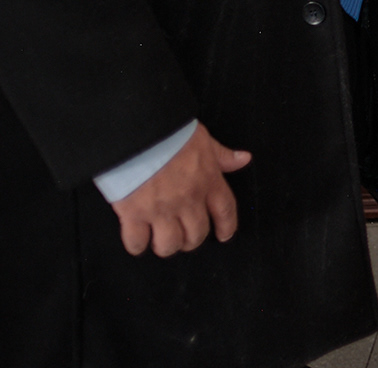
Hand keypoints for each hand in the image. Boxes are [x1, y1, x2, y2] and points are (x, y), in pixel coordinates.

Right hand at [111, 124, 251, 257]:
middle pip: (197, 234)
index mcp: (208, 181)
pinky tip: (138, 241)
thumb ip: (222, 155)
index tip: (224, 235)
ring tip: (161, 241)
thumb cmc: (170, 132)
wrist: (139, 131)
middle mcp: (188, 199)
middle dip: (192, 240)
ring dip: (167, 246)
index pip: (225, 211)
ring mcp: (161, 209)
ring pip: (170, 244)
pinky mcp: (134, 213)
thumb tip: (243, 159)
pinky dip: (137, 245)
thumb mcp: (203, 139)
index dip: (226, 226)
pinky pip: (137, 242)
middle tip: (184, 237)